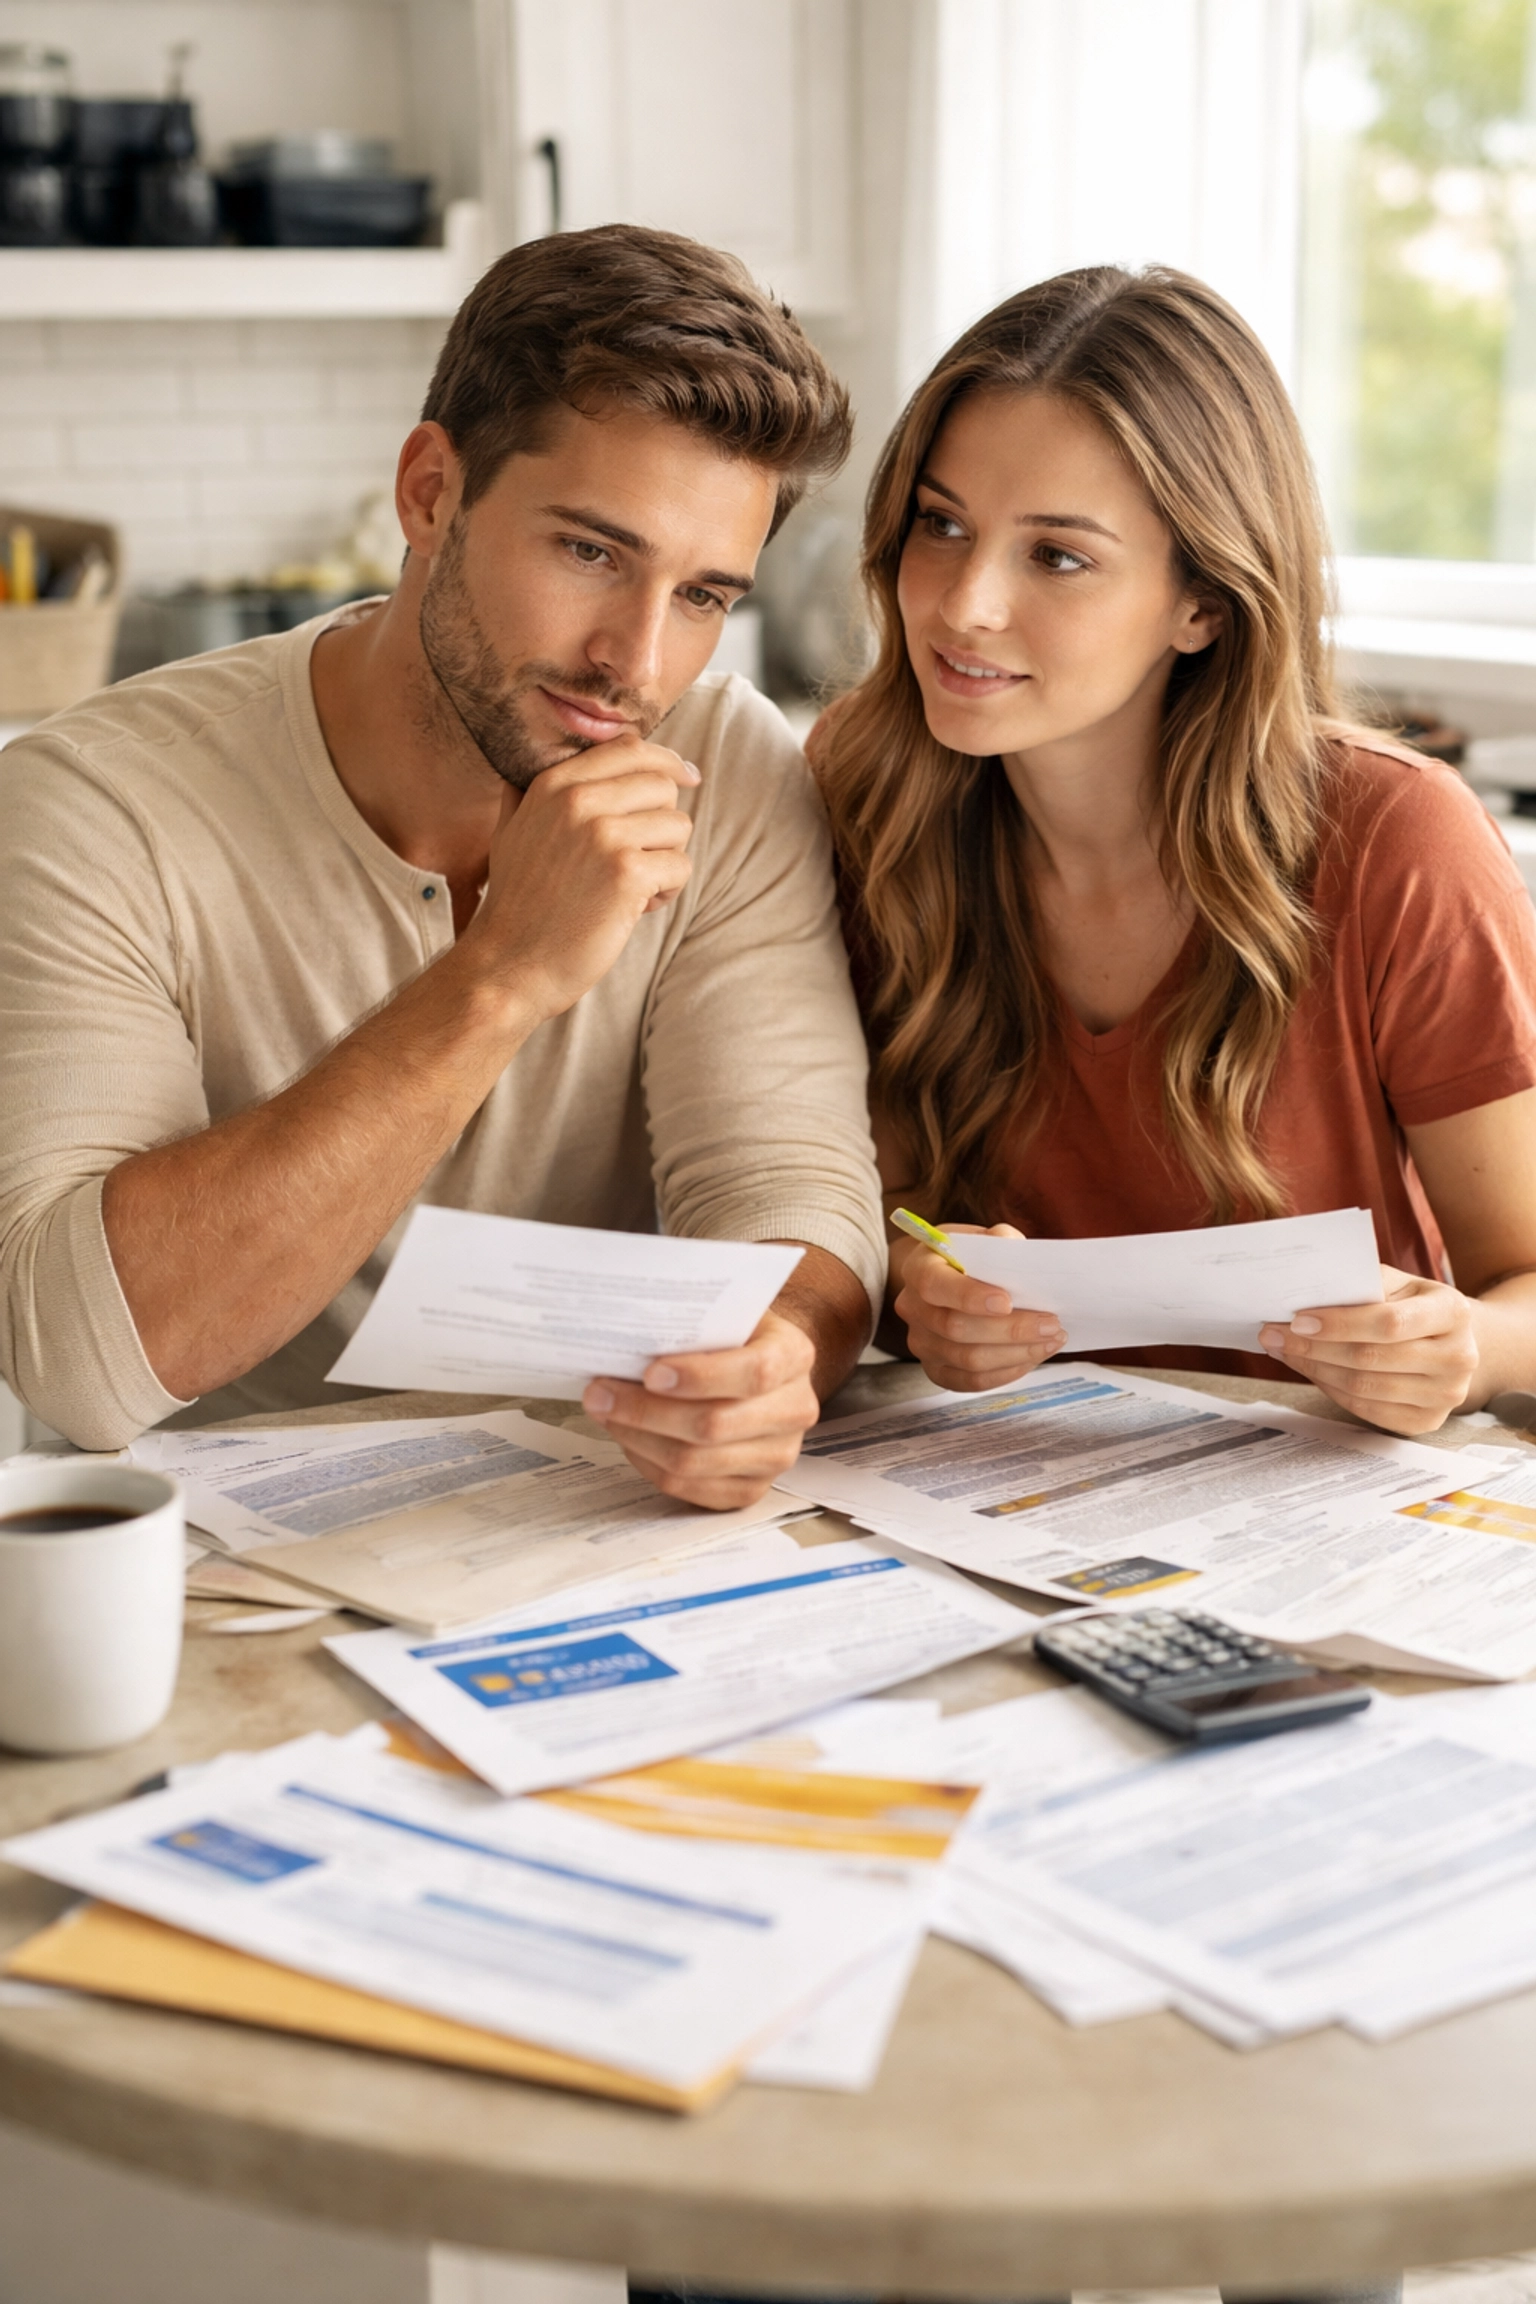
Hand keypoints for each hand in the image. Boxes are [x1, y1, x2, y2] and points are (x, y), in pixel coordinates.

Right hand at [460, 734, 697, 1020]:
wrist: (508, 966)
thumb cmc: (516, 905)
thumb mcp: (511, 832)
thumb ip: (528, 791)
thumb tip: (539, 756)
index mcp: (553, 785)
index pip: (630, 748)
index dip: (666, 762)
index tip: (688, 778)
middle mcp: (577, 801)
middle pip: (662, 786)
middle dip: (662, 825)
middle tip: (638, 861)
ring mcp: (602, 835)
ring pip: (678, 826)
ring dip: (666, 861)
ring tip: (633, 890)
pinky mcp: (626, 874)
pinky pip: (680, 866)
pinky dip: (667, 892)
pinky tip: (637, 909)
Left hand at [582, 1309, 819, 1508]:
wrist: (758, 1368)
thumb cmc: (731, 1337)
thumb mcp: (723, 1314)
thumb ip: (690, 1324)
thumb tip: (624, 1336)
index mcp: (795, 1356)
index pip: (754, 1372)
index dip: (700, 1376)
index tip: (649, 1372)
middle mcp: (795, 1410)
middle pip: (715, 1425)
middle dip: (646, 1411)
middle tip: (600, 1392)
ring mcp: (778, 1456)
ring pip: (695, 1462)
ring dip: (638, 1438)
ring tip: (606, 1413)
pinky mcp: (752, 1489)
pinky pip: (690, 1488)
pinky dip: (649, 1464)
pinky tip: (630, 1437)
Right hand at [894, 1222, 1065, 1390]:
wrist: (947, 1281)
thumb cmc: (969, 1257)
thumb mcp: (981, 1238)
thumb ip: (1001, 1241)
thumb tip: (1023, 1258)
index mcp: (919, 1268)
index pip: (934, 1285)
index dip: (969, 1297)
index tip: (1008, 1302)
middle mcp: (912, 1308)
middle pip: (955, 1328)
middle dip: (1010, 1330)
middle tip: (1051, 1324)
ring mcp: (921, 1343)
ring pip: (968, 1360)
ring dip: (1017, 1353)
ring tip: (1052, 1340)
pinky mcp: (935, 1369)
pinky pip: (971, 1381)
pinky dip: (1007, 1372)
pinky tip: (1032, 1356)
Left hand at [1257, 1263, 1479, 1434]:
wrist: (1454, 1340)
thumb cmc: (1413, 1305)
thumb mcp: (1398, 1283)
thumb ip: (1361, 1285)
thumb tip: (1304, 1293)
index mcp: (1453, 1312)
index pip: (1388, 1323)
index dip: (1339, 1324)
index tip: (1297, 1319)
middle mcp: (1458, 1357)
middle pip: (1370, 1358)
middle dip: (1313, 1347)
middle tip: (1272, 1335)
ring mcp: (1447, 1395)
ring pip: (1364, 1387)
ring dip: (1315, 1369)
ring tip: (1284, 1351)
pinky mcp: (1427, 1421)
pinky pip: (1367, 1410)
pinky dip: (1331, 1390)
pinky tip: (1311, 1370)